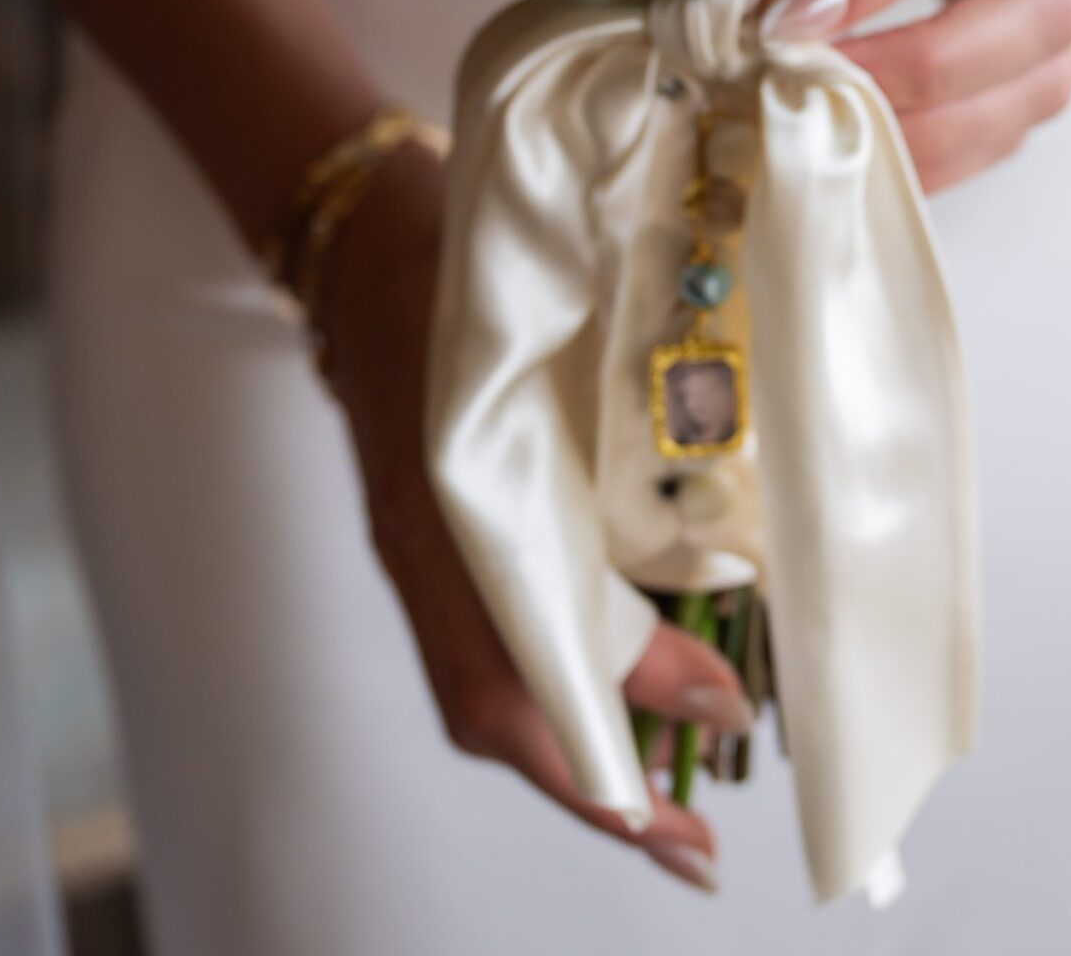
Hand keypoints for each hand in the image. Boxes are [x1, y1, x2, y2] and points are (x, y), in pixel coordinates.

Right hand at [316, 145, 747, 894]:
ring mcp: (427, 547)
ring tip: (677, 792)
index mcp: (441, 512)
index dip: (603, 738)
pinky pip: (500, 636)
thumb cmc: (452, 266)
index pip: (510, 675)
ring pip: (499, 683)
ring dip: (588, 745)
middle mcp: (428, 551)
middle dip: (601, 785)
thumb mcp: (534, 344)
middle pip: (501, 709)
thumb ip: (613, 443)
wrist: (367, 223)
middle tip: (694, 846)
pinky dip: (566, 682)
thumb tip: (703, 540)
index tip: (692, 775)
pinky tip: (629, 683)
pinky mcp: (442, 529)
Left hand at [765, 0, 1070, 192]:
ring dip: (896, 135)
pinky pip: (982, 154)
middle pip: (982, 44)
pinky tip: (848, 159)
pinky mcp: (1036, 103)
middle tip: (795, 83)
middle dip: (883, 73)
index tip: (778, 18)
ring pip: (995, 114)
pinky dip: (914, 165)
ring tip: (812, 129)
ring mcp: (1058, 49)